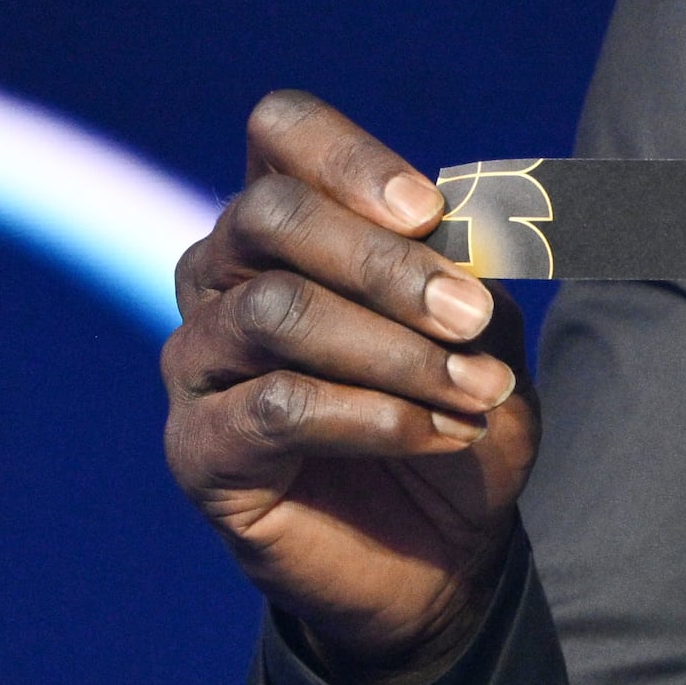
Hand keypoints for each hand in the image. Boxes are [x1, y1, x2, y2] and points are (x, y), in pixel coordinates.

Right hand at [163, 91, 538, 684]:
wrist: (441, 551)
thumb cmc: (455, 412)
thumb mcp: (487, 332)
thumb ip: (471, 273)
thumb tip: (467, 229)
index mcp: (287, 221)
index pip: (282, 133)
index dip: (350, 159)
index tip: (428, 211)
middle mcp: (221, 274)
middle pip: (272, 215)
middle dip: (385, 263)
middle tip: (473, 316)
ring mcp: (198, 360)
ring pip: (275, 310)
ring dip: (392, 348)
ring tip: (473, 389)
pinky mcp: (198, 447)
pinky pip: (279, 406)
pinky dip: (376, 416)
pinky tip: (441, 434)